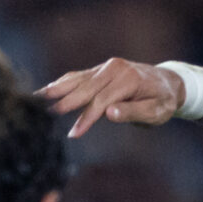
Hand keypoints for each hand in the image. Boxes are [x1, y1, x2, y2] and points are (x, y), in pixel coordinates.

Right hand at [41, 58, 182, 139]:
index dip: (87, 118)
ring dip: (56, 89)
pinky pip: (78, 76)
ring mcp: (105, 67)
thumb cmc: (163, 101)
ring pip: (77, 79)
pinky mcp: (100, 70)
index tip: (73, 134)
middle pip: (84, 88)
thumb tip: (109, 113)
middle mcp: (114, 69)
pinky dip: (62, 83)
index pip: (101, 100)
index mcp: (127, 79)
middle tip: (44, 114)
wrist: (168, 82)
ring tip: (35, 99)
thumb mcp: (156, 111)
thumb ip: (133, 112)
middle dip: (65, 102)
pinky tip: (47, 90)